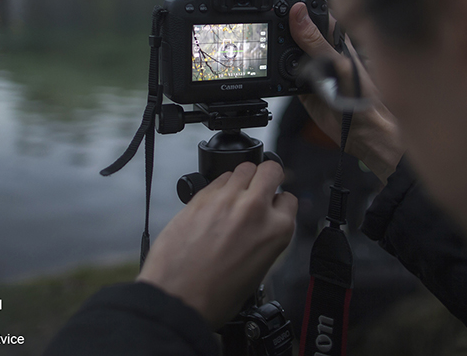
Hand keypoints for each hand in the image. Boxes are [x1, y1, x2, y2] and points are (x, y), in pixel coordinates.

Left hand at [137, 161, 296, 329]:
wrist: (178, 299)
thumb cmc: (215, 295)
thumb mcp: (259, 270)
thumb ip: (266, 238)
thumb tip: (263, 225)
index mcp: (276, 230)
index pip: (289, 199)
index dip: (280, 204)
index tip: (273, 207)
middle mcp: (254, 209)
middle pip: (270, 169)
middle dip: (267, 177)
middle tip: (260, 188)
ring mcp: (226, 199)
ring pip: (244, 168)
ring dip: (243, 179)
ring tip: (236, 195)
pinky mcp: (200, 197)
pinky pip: (217, 178)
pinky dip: (220, 186)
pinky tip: (215, 203)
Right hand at [270, 0, 404, 180]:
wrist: (362, 131)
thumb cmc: (363, 97)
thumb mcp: (338, 65)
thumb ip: (316, 41)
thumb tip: (297, 13)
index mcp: (333, 34)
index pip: (309, 6)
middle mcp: (320, 46)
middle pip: (292, 23)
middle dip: (274, 15)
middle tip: (255, 10)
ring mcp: (309, 63)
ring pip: (284, 44)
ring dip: (270, 39)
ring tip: (256, 33)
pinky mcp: (299, 81)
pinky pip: (280, 69)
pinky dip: (270, 65)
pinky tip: (263, 62)